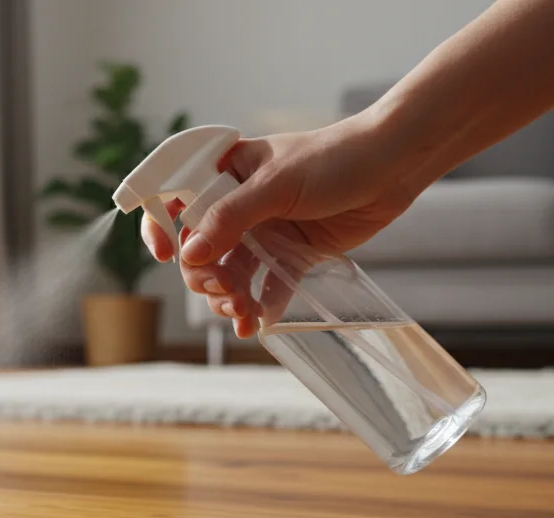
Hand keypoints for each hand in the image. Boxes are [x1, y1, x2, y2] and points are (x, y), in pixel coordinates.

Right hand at [141, 113, 419, 336]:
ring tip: (244, 316)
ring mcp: (265, 230)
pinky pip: (268, 286)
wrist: (393, 165)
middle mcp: (238, 204)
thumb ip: (231, 218)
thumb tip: (189, 253)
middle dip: (205, 277)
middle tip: (226, 293)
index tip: (163, 255)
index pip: (173, 199)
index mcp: (224, 174)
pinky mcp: (293, 253)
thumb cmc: (334, 158)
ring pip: (231, 273)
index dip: (160, 227)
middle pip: (200, 250)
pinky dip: (262, 306)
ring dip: (230, 298)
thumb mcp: (276, 185)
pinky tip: (260, 324)